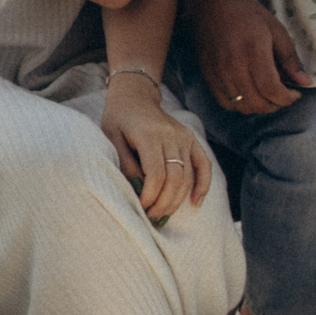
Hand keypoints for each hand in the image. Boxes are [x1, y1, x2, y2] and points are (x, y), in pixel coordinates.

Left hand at [100, 73, 211, 221]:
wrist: (134, 96)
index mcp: (149, 135)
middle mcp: (171, 135)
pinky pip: (204, 164)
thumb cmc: (118, 119)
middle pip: (175, 178)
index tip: (141, 207)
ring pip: (188, 175)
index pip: (156, 173)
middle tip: (152, 217)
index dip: (151, 195)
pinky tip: (195, 202)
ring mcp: (184, 137)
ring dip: (178, 200)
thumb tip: (138, 189)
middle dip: (164, 203)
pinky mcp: (192, 139)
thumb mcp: (111, 138)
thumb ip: (125, 163)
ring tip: (163, 214)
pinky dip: (203, 184)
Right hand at [187, 0, 309, 113]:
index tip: (295, 93)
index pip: (272, 90)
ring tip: (267, 95)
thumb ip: (290, 58)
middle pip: (258, 102)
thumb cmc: (246, 14)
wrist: (209, 6)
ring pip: (242, 106)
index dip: (287, 99)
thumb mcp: (275, 29)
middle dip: (276, 104)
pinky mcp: (208, 76)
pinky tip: (249, 94)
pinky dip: (240, 105)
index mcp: (253, 51)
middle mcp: (234, 66)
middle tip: (283, 94)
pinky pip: (225, 103)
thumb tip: (304, 82)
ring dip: (259, 106)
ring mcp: (218, 73)